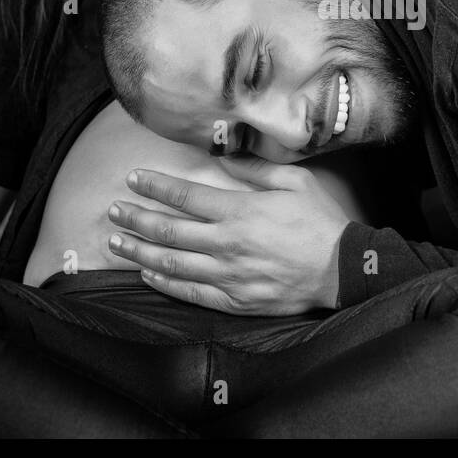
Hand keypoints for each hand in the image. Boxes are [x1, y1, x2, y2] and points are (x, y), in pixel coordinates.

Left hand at [107, 156, 350, 315]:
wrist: (343, 269)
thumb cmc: (321, 222)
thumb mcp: (296, 182)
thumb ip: (256, 170)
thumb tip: (225, 156)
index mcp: (241, 211)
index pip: (186, 196)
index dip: (155, 187)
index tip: (134, 179)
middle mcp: (228, 244)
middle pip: (169, 230)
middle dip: (137, 218)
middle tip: (115, 209)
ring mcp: (229, 276)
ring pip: (172, 264)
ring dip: (139, 252)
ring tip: (117, 241)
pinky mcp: (235, 301)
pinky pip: (190, 294)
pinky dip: (164, 284)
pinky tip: (147, 275)